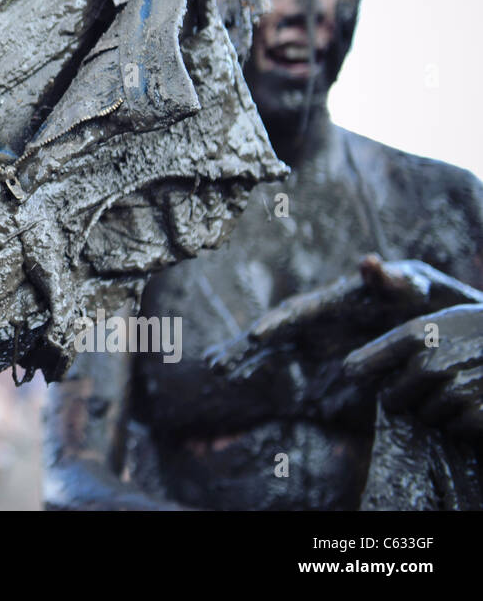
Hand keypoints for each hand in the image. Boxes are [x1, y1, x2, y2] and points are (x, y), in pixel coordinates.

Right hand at [206, 256, 482, 380]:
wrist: (428, 326)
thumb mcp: (413, 285)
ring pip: (268, 356)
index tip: (256, 335)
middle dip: (242, 348)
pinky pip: (283, 378)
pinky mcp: (320, 373)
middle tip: (216, 363)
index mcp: (333, 304)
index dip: (276, 323)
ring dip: (241, 363)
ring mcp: (312, 350)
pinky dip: (257, 379)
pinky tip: (230, 382)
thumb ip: (392, 280)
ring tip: (215, 372)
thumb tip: (368, 261)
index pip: (298, 313)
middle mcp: (315, 326)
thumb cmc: (420, 298)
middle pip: (272, 336)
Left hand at [344, 304, 482, 436]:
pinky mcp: (480, 413)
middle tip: (430, 385)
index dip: (360, 371)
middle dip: (406, 397)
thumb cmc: (477, 331)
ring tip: (461, 389)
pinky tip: (477, 402)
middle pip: (393, 399)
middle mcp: (432, 362)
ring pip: (426, 416)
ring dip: (438, 411)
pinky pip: (456, 429)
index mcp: (418, 334)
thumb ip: (395, 344)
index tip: (354, 374)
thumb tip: (347, 372)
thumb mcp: (437, 322)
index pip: (364, 364)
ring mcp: (457, 389)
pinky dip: (465, 422)